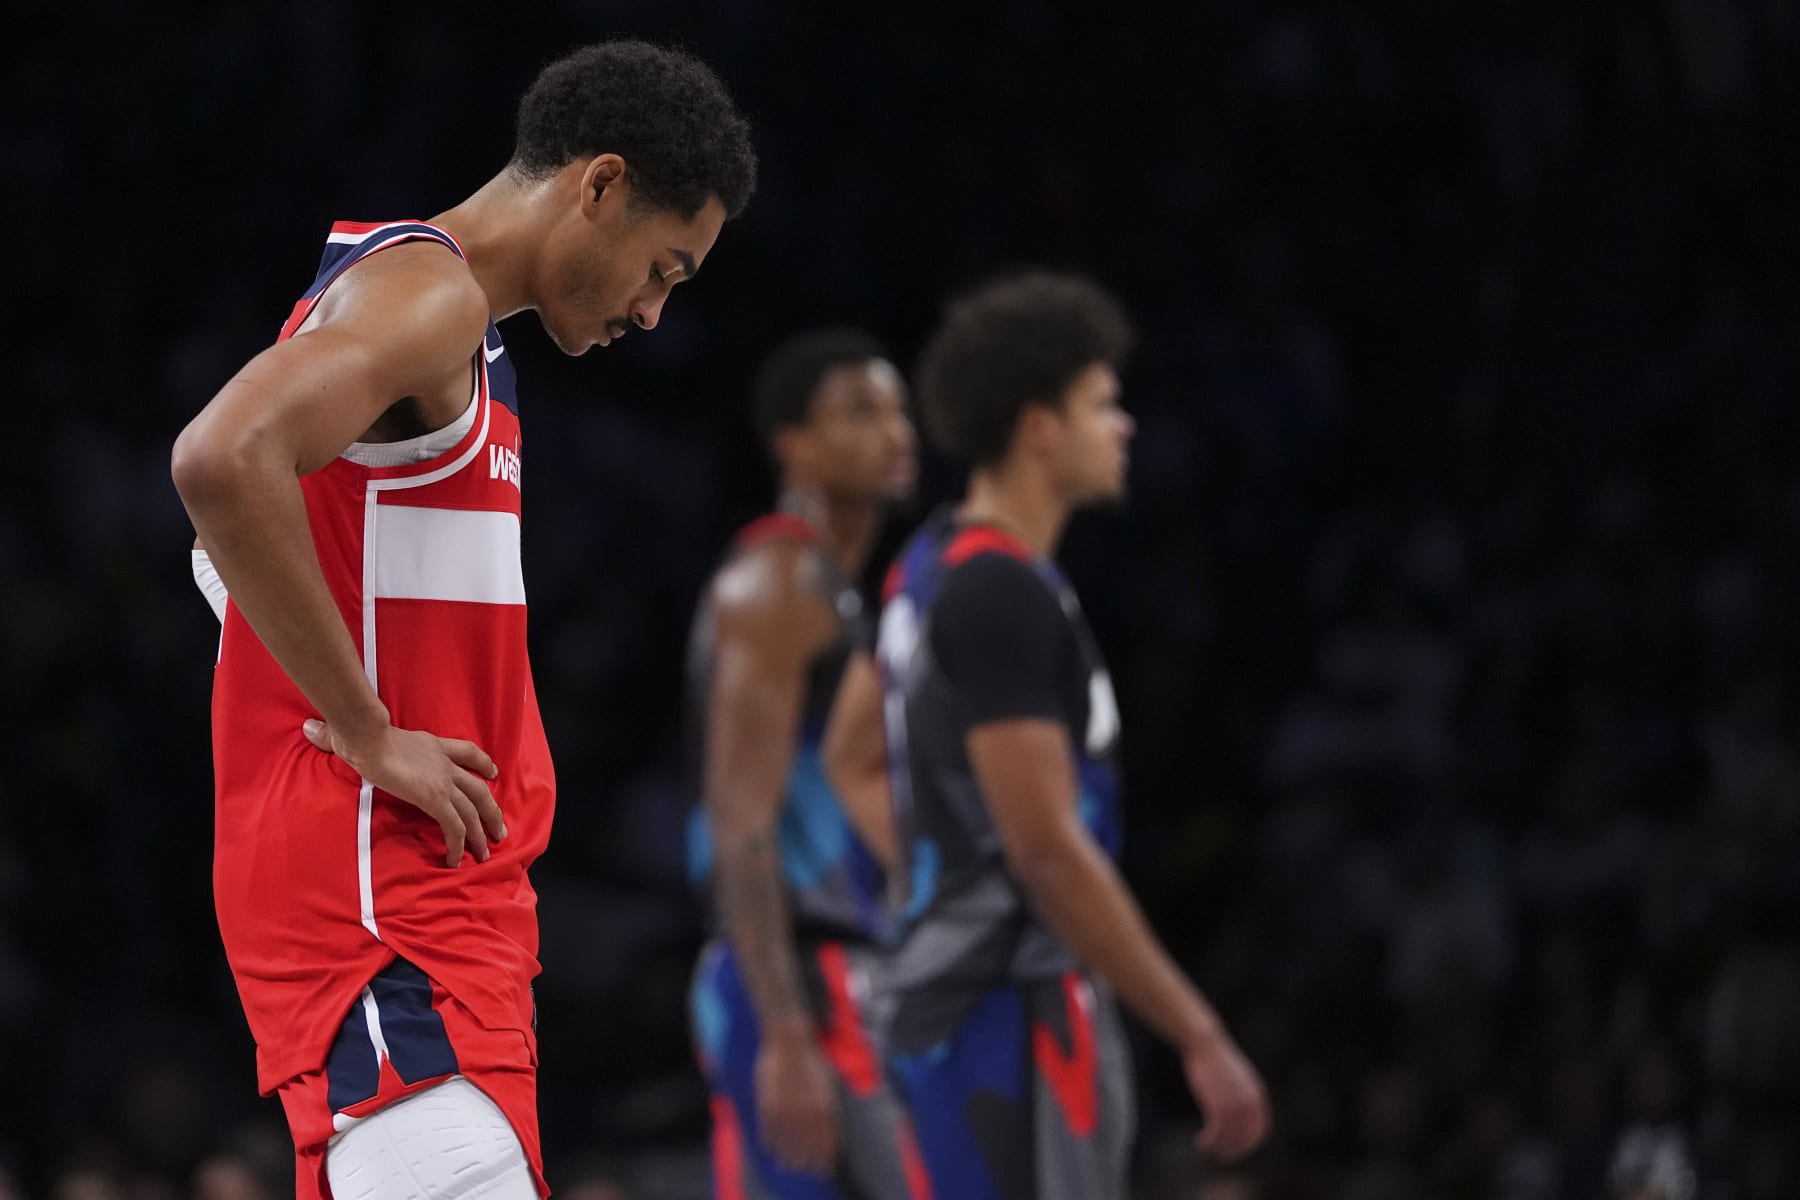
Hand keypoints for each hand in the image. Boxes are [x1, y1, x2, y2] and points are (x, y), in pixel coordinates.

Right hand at [303, 718, 504, 866]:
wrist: (367, 736)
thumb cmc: (359, 733)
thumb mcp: (356, 733)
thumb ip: (337, 736)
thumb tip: (310, 728)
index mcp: (431, 745)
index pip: (466, 751)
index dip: (482, 763)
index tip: (493, 772)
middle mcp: (443, 763)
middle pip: (479, 788)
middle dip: (491, 811)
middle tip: (499, 830)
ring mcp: (442, 781)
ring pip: (473, 811)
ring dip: (481, 835)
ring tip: (486, 854)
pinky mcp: (435, 798)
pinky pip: (455, 827)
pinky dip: (458, 845)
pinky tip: (456, 860)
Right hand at [754, 1024, 839, 1175]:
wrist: (790, 1042)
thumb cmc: (812, 1061)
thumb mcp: (828, 1086)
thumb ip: (828, 1111)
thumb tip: (829, 1131)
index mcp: (823, 1107)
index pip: (825, 1142)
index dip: (825, 1158)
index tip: (825, 1168)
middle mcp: (805, 1112)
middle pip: (807, 1147)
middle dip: (808, 1163)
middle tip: (808, 1170)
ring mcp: (785, 1110)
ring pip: (787, 1144)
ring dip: (789, 1158)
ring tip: (789, 1166)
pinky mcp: (768, 1105)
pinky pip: (769, 1132)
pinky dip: (771, 1144)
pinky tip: (772, 1150)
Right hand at [1181, 1034, 1269, 1161]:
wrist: (1205, 1043)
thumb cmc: (1217, 1059)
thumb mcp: (1238, 1077)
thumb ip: (1244, 1094)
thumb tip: (1242, 1112)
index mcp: (1257, 1095)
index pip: (1260, 1130)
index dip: (1250, 1143)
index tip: (1237, 1148)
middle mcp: (1249, 1101)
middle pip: (1246, 1137)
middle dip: (1235, 1150)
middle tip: (1222, 1156)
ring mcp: (1233, 1103)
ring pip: (1230, 1137)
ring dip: (1219, 1148)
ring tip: (1208, 1148)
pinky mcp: (1216, 1103)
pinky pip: (1215, 1131)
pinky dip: (1209, 1140)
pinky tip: (1200, 1141)